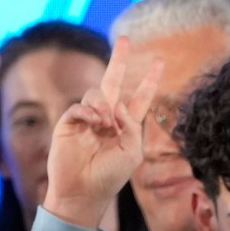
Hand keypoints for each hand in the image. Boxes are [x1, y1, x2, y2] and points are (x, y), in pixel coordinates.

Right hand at [38, 36, 162, 230]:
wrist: (83, 191)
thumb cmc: (110, 176)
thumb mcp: (133, 152)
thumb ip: (131, 125)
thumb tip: (116, 103)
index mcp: (127, 125)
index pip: (140, 97)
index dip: (150, 79)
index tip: (160, 60)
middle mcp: (108, 118)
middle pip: (114, 82)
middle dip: (120, 60)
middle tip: (126, 39)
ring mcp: (88, 119)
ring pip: (97, 94)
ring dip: (104, 105)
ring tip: (104, 124)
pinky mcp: (69, 122)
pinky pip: (79, 106)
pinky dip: (88, 111)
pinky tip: (94, 122)